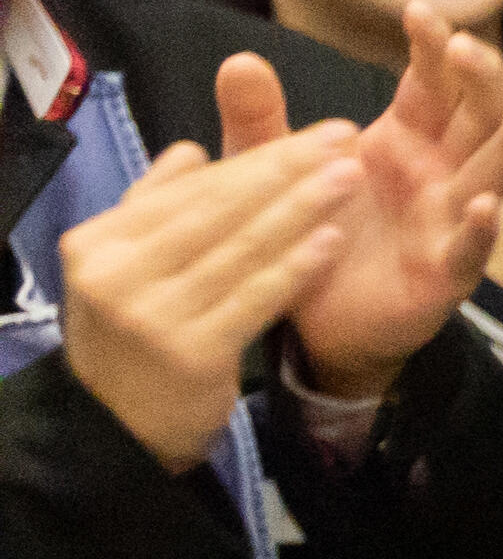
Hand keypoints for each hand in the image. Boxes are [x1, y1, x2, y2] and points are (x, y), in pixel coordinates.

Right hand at [57, 115, 366, 465]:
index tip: (316, 131)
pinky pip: (254, 299)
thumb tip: (191, 150)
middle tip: (345, 138)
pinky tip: (332, 241)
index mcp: (99, 241)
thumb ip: (155, 207)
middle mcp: (115, 273)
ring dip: (301, 209)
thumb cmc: (135, 336)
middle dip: (286, 170)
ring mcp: (150, 314)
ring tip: (349, 177)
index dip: (258, 157)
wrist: (121, 427)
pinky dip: (295, 267)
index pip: (191, 190)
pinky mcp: (190, 352)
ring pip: (241, 249)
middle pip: (217, 211)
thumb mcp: (126, 268)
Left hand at [276, 20, 502, 403]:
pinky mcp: (445, 275)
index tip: (419, 12)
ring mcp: (448, 223)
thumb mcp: (272, 173)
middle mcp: (438, 175)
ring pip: (493, 176)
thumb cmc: (311, 237)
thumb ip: (260, 120)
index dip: (432, 49)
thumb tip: (238, 58)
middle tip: (467, 46)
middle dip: (480, 80)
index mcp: (404, 142)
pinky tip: (486, 207)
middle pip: (477, 116)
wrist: (314, 322)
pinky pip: (470, 250)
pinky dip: (481, 230)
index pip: (431, 85)